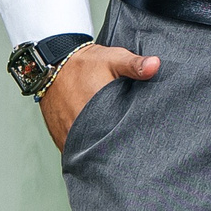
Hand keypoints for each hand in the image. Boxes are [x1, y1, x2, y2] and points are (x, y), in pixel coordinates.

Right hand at [38, 43, 159, 150]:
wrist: (55, 64)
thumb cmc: (88, 63)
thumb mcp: (114, 59)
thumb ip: (135, 64)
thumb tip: (155, 65)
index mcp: (97, 110)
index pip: (118, 135)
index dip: (130, 139)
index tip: (140, 138)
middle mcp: (79, 127)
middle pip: (103, 148)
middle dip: (116, 148)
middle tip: (130, 147)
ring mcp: (68, 134)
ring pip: (88, 151)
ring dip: (100, 150)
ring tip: (115, 148)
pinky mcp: (60, 137)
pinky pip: (75, 150)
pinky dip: (86, 149)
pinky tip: (98, 146)